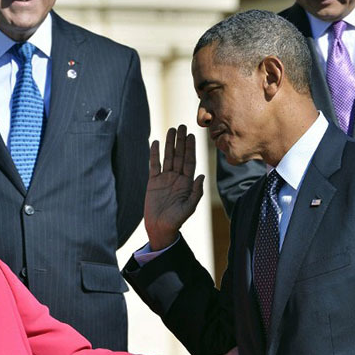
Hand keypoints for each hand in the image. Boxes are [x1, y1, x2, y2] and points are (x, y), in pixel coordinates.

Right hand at [145, 125, 204, 249]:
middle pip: (180, 156)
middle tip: (181, 126)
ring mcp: (165, 179)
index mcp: (187, 183)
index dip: (190, 148)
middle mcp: (177, 178)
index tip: (191, 136)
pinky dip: (154, 154)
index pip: (190, 162)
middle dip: (180, 141)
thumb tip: (201, 175)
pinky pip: (154, 165)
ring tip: (171, 130)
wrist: (160, 228)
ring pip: (168, 157)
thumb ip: (195, 192)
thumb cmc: (176, 221)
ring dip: (169, 144)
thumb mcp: (189, 208)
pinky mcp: (153, 182)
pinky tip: (155, 143)